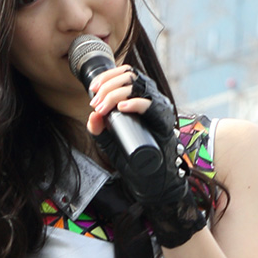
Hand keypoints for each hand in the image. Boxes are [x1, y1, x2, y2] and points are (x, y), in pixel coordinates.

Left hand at [87, 65, 205, 246]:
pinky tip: (121, 108)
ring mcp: (160, 110)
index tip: (93, 89)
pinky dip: (135, 104)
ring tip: (103, 108)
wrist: (153, 184)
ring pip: (138, 86)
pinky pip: (151, 106)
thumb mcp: (112, 144)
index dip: (107, 76)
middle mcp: (154, 100)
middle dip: (107, 86)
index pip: (127, 73)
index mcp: (143, 99)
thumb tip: (92, 116)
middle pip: (130, 76)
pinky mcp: (164, 124)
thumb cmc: (136, 163)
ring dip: (115, 93)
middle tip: (96, 105)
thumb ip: (101, 131)